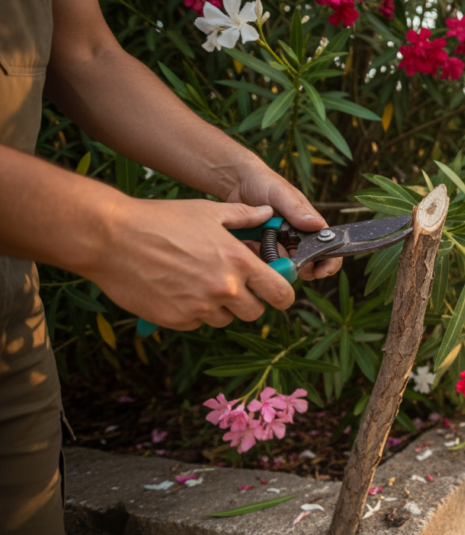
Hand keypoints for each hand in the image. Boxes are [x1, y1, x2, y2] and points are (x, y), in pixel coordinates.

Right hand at [83, 199, 294, 329]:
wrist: (111, 238)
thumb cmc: (160, 220)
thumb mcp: (207, 211)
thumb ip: (243, 216)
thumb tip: (268, 214)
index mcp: (239, 263)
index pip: (280, 293)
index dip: (283, 295)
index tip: (278, 293)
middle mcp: (225, 289)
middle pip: (255, 313)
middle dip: (249, 301)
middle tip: (233, 285)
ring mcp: (200, 308)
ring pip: (225, 319)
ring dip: (219, 307)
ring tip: (198, 282)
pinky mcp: (177, 320)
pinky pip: (196, 323)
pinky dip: (192, 311)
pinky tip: (176, 289)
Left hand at [224, 163, 342, 280]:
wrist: (237, 183)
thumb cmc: (264, 183)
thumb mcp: (281, 194)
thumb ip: (297, 210)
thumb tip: (318, 225)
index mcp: (310, 226)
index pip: (328, 249)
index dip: (328, 263)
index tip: (319, 271)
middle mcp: (298, 239)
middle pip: (307, 265)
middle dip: (297, 267)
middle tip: (285, 260)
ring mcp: (281, 246)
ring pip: (284, 266)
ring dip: (273, 260)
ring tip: (259, 241)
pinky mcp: (263, 249)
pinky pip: (264, 262)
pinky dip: (257, 256)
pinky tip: (250, 242)